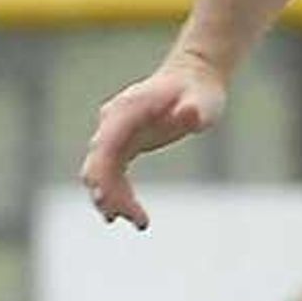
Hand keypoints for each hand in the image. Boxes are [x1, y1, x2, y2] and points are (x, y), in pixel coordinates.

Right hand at [80, 61, 227, 229]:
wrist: (193, 78)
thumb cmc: (199, 91)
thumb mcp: (202, 101)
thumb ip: (194, 109)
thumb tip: (188, 114)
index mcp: (127, 110)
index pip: (105, 147)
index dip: (104, 177)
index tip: (115, 205)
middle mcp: (114, 120)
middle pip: (98, 164)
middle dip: (110, 195)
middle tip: (138, 221)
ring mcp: (115, 131)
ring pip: (100, 171)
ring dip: (111, 199)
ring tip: (139, 222)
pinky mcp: (123, 142)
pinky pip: (110, 171)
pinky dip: (116, 192)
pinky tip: (129, 213)